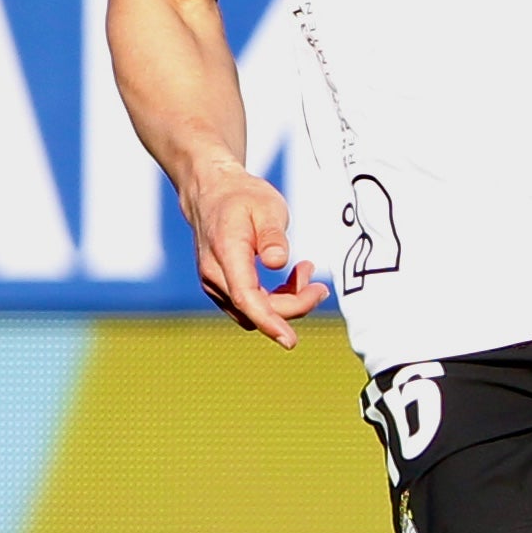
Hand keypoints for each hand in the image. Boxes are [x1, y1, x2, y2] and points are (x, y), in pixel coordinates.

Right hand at [187, 166, 327, 342]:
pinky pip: (249, 306)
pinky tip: (291, 280)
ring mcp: (214, 283)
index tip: (290, 340)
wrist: (211, 192)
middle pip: (255, 309)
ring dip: (284, 303)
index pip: (246, 297)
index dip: (270, 321)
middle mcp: (214, 274)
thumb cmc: (242, 197)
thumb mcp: (267, 207)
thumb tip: (277, 262)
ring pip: (253, 312)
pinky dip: (273, 300)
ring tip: (306, 273)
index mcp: (226, 252)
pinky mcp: (221, 286)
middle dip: (293, 305)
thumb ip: (273, 235)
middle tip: (320, 287)